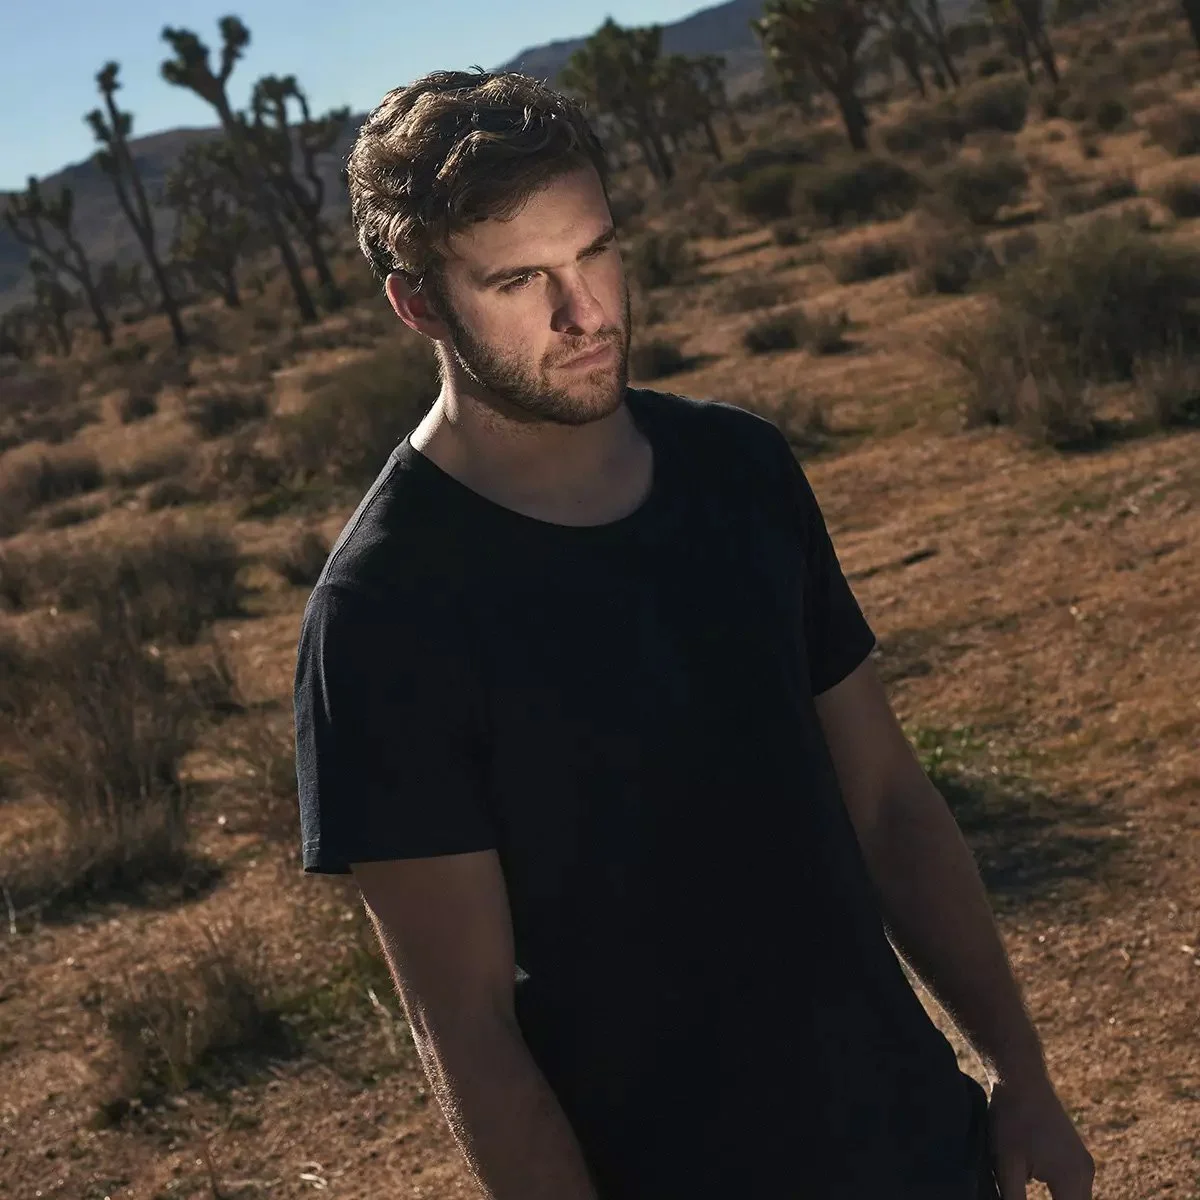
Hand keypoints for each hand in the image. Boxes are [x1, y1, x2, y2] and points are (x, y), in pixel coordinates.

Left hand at [986, 1074, 1094, 1199]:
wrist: (1020, 1078)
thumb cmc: (1011, 1119)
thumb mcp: (1006, 1164)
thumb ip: (1014, 1199)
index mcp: (1071, 1180)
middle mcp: (1085, 1173)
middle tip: (1022, 1196)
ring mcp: (1084, 1163)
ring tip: (1025, 1191)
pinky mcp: (1076, 1154)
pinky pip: (1074, 1188)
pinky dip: (1060, 1196)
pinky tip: (1032, 1189)